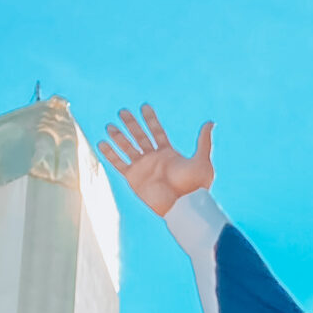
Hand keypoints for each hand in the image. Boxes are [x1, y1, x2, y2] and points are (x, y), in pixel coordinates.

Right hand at [97, 106, 213, 217]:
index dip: (151, 119)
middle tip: (123, 111)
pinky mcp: (134, 178)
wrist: (184, 206)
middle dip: (131, 124)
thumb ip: (203, 142)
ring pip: (127, 147)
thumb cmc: (195, 187)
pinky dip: (110, 154)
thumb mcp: (202, 161)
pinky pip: (119, 163)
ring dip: (118, 136)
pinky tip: (101, 143)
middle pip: (140, 136)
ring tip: (109, 126)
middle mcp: (154, 159)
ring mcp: (143, 168)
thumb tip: (211, 123)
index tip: (144, 106)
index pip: (157, 131)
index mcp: (168, 153)